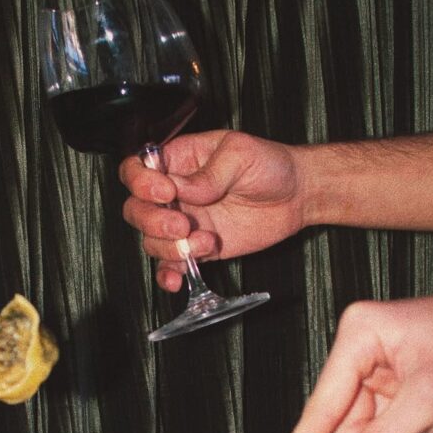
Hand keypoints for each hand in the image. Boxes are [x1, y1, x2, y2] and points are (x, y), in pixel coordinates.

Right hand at [119, 130, 303, 291]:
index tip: (166, 192)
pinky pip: (171, 266)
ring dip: (172, 248)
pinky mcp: (197, 249)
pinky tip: (179, 278)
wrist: (296, 196)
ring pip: (151, 241)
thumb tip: (183, 190)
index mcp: (178, 162)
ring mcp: (183, 224)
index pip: (136, 170)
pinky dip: (169, 275)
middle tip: (184, 225)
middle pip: (136, 210)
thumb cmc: (269, 165)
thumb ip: (208, 174)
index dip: (141, 183)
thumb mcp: (240, 155)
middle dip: (154, 222)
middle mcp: (174, 195)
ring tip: (206, 241)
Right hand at [263, 287, 432, 432]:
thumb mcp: (431, 398)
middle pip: (351, 426)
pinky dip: (431, 425)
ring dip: (418, 431)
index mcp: (359, 337)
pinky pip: (402, 428)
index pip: (321, 408)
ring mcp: (385, 369)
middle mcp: (365, 351)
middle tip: (428, 416)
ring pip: (379, 432)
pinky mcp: (405, 383)